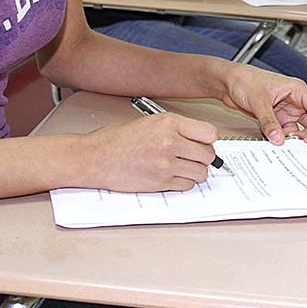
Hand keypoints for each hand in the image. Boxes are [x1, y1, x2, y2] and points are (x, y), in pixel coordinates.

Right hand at [85, 112, 217, 191]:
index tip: (203, 143)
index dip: (208, 140)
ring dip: (195, 172)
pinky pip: (187, 185)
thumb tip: (203, 140)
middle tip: (193, 157)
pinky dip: (183, 183)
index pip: (210, 133)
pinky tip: (171, 176)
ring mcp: (166, 164)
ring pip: (200, 172)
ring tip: (182, 167)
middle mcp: (170, 142)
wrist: (96, 157)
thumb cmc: (119, 139)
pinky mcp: (160, 183)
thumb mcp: (151, 122)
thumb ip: (178, 129)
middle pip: (208, 155)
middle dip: (203, 158)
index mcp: (169, 123)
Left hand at [221, 64, 306, 146]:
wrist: (230, 82)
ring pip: (305, 128)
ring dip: (300, 137)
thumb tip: (278, 139)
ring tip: (288, 142)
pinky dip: (287, 139)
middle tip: (306, 144)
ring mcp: (288, 110)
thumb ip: (269, 121)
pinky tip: (279, 141)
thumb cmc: (245, 80)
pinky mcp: (279, 118)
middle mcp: (296, 100)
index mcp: (297, 90)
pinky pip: (289, 132)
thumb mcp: (258, 101)